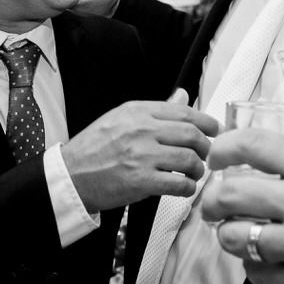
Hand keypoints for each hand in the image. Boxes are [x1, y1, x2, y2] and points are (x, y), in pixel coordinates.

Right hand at [62, 89, 218, 211]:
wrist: (70, 175)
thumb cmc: (94, 148)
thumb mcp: (122, 118)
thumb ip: (156, 109)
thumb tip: (182, 95)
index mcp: (138, 111)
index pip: (185, 112)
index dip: (207, 123)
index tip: (214, 131)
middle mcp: (142, 130)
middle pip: (193, 134)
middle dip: (207, 147)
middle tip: (206, 154)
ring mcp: (142, 155)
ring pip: (190, 159)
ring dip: (198, 169)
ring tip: (194, 173)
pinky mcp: (141, 180)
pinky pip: (179, 183)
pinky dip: (188, 188)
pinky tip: (184, 188)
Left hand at [201, 128, 283, 283]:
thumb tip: (263, 167)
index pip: (255, 146)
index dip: (224, 149)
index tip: (217, 157)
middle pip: (230, 194)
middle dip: (212, 200)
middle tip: (214, 205)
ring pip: (234, 237)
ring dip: (232, 236)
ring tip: (244, 235)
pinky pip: (256, 274)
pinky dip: (257, 268)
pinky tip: (271, 262)